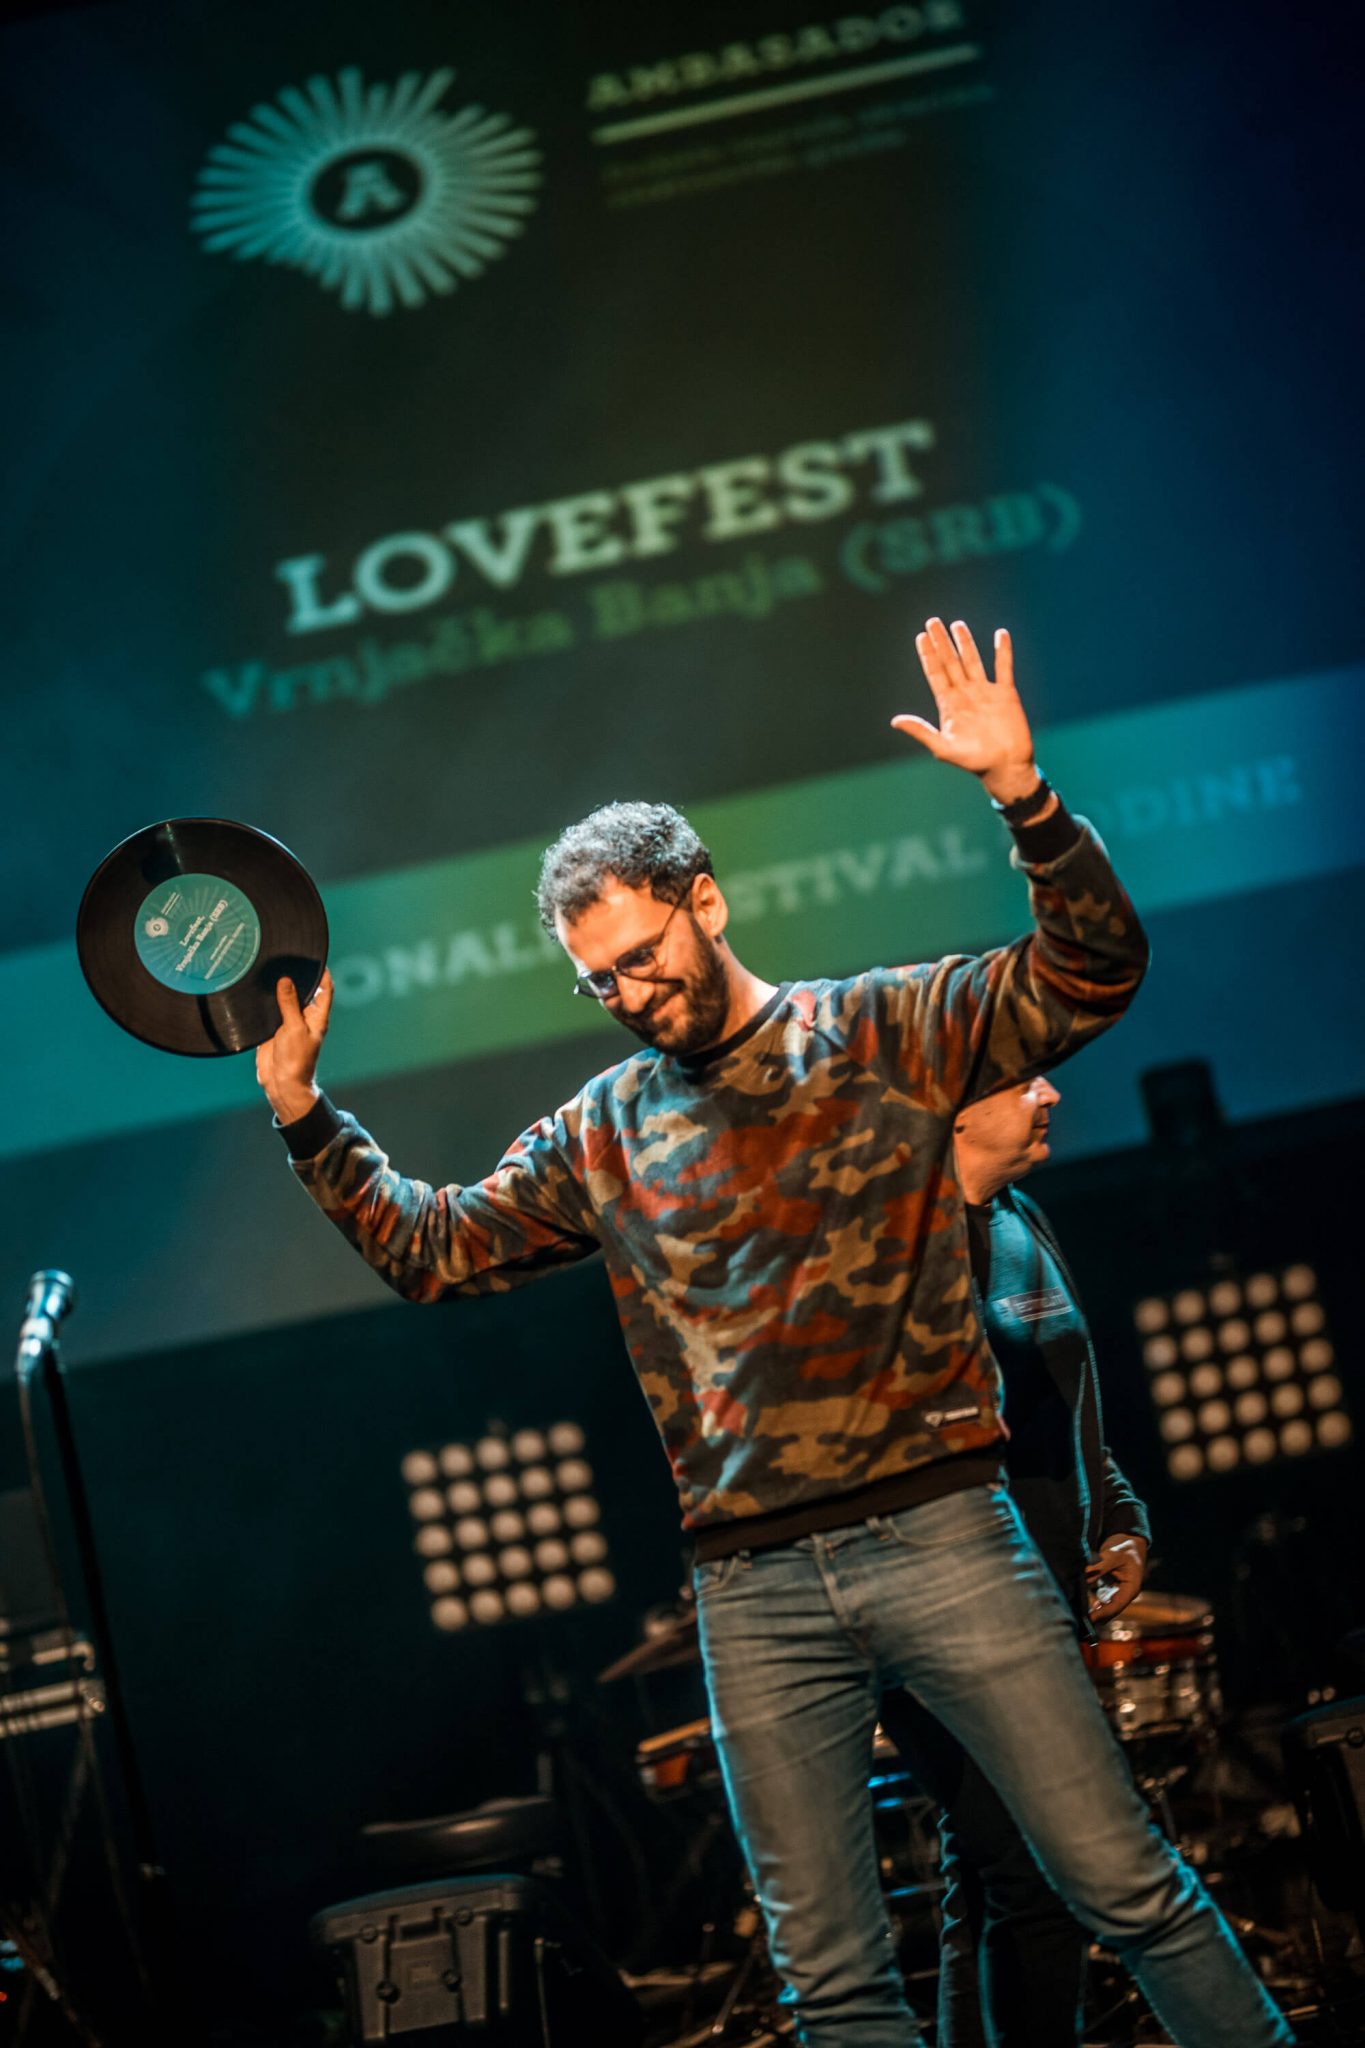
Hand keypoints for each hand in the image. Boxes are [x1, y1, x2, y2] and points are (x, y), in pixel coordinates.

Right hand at [255, 969, 332, 1124]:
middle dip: (297, 978)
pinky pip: (270, 1011)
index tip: (317, 959)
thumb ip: (290, 1004)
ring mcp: (288, 1023)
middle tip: (287, 959)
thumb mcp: (294, 1028)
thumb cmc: (297, 1060)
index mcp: (317, 1017)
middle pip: (303, 992)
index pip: (325, 990)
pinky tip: (257, 989)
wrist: (282, 1083)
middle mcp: (304, 1018)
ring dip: (278, 989)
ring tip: (270, 970)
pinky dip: (265, 1001)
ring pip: (284, 1000)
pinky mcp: (272, 1029)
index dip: (323, 974)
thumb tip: (286, 980)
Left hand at [891, 617, 1042, 805]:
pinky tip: (1000, 634)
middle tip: (932, 621)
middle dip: (941, 642)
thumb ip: (921, 731)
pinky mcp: (1005, 694)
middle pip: (951, 662)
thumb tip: (895, 721)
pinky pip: (1003, 668)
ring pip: (973, 661)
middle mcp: (965, 694)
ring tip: (957, 624)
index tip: (921, 637)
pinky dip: (1002, 652)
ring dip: (965, 643)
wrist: (1005, 767)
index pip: (935, 674)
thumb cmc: (973, 762)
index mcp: (948, 704)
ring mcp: (985, 692)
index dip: (928, 656)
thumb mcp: (943, 747)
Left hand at [1086, 1533, 1147, 1624]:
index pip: (1116, 1606)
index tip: (1089, 1619)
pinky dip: (1091, 1602)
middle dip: (1096, 1617)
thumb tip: (1084, 1574)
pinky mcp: (1110, 1588)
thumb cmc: (1126, 1547)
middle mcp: (1125, 1593)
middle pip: (1110, 1610)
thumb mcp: (1115, 1554)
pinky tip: (1081, 1606)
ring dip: (1093, 1612)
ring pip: (1104, 1606)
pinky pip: (1100, 1599)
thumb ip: (1100, 1565)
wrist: (1129, 1539)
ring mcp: (1118, 1592)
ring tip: (1078, 1617)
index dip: (1102, 1613)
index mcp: (1131, 1588)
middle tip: (1080, 1622)